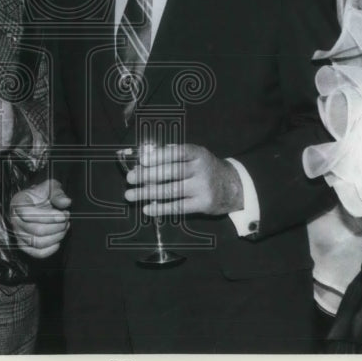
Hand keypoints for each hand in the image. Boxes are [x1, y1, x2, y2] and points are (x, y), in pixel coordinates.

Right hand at [9, 178, 70, 258]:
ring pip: (38, 242)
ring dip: (56, 237)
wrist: (36, 203)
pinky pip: (36, 253)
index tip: (64, 215)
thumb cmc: (42, 195)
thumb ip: (57, 193)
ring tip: (65, 228)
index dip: (48, 217)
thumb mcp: (50, 187)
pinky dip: (50, 250)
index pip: (29, 214)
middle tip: (67, 220)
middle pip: (36, 230)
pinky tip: (58, 241)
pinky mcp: (24, 245)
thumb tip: (66, 202)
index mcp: (18, 203)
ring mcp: (18, 234)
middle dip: (57, 227)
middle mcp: (15, 220)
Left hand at [124, 143, 243, 216]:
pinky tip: (147, 208)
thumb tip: (144, 159)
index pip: (177, 152)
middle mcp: (201, 169)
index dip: (159, 156)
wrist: (232, 187)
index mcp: (198, 153)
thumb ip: (173, 155)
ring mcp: (202, 187)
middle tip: (130, 178)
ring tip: (130, 194)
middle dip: (147, 175)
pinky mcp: (203, 204)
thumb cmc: (205, 168)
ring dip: (147, 193)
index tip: (141, 160)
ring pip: (171, 191)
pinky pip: (178, 207)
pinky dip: (160, 208)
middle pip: (171, 172)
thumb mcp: (195, 156)